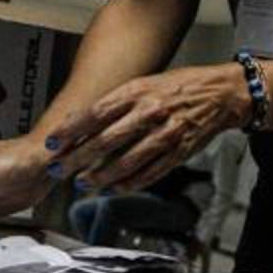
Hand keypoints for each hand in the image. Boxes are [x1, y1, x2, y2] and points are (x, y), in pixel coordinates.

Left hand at [45, 64, 250, 192]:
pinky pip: (151, 172)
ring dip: (101, 175)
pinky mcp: (180, 151)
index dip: (71, 130)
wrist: (220, 93)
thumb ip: (115, 102)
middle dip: (78, 158)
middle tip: (59, 169)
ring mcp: (166, 133)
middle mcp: (150, 111)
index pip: (95, 113)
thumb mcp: (143, 84)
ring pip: (127, 161)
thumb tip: (81, 119)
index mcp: (137, 91)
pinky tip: (114, 188)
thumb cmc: (177, 87)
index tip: (53, 142)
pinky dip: (131, 182)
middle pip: (106, 140)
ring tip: (83, 183)